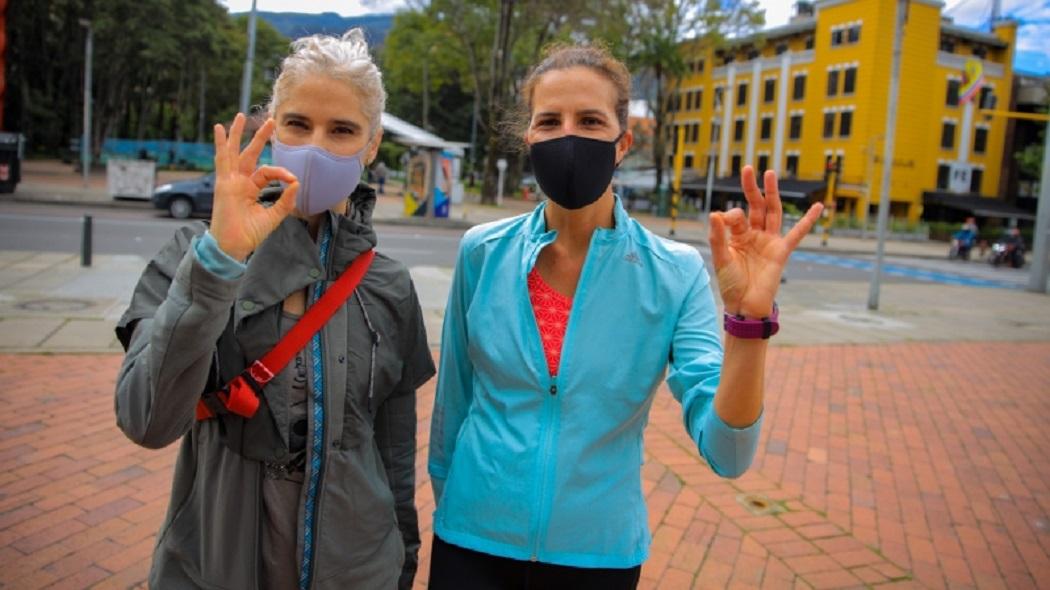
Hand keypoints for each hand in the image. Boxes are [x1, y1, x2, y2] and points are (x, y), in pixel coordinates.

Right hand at [209, 113, 298, 261]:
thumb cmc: (250, 234)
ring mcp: (230, 181)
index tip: (293, 179)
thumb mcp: (274, 216)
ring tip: (242, 116)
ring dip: (238, 133)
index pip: (267, 171)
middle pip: (250, 153)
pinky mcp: (223, 183)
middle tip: (271, 121)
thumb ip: (285, 200)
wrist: (234, 246)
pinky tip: (218, 128)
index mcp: (250, 188)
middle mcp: (239, 181)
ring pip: (234, 152)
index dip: (282, 173)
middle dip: (260, 137)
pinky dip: (220, 143)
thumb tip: (296, 183)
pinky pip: (221, 159)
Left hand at [708, 166, 822, 317]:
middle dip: (752, 188)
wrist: (745, 306)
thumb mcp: (720, 259)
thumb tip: (715, 213)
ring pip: (772, 212)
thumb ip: (718, 236)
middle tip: (750, 168)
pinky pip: (798, 233)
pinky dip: (808, 220)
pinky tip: (818, 206)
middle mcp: (754, 235)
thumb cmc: (731, 284)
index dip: (730, 215)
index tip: (723, 219)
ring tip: (770, 174)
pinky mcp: (782, 251)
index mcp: (737, 236)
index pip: (736, 216)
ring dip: (772, 193)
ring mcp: (769, 241)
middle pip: (755, 206)